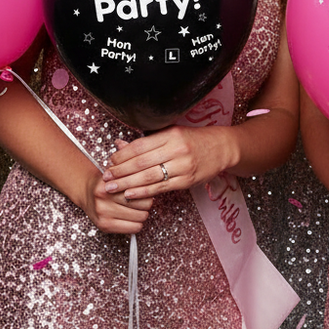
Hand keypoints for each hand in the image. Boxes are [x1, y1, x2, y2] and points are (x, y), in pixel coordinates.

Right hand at [81, 169, 153, 235]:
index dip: (147, 189)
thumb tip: (154, 185)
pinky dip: (137, 224)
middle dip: (147, 202)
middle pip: (143, 203)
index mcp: (107, 184)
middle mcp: (103, 200)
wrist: (85, 191)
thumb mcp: (117, 173)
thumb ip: (132, 176)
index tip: (146, 189)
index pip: (140, 189)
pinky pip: (133, 228)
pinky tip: (132, 218)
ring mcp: (103, 214)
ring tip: (138, 208)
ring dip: (143, 213)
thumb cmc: (107, 181)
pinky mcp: (104, 227)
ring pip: (140, 217)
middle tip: (143, 199)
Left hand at [102, 127, 235, 199]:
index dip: (122, 156)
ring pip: (149, 177)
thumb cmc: (196, 139)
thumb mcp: (173, 133)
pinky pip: (161, 188)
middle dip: (120, 172)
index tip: (110, 162)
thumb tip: (120, 145)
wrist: (223, 148)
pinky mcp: (187, 181)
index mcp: (171, 134)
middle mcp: (177, 149)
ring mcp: (183, 166)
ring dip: (127, 184)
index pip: (140, 146)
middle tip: (105, 178)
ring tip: (112, 188)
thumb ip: (148, 141)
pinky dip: (143, 193)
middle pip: (142, 162)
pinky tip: (130, 195)